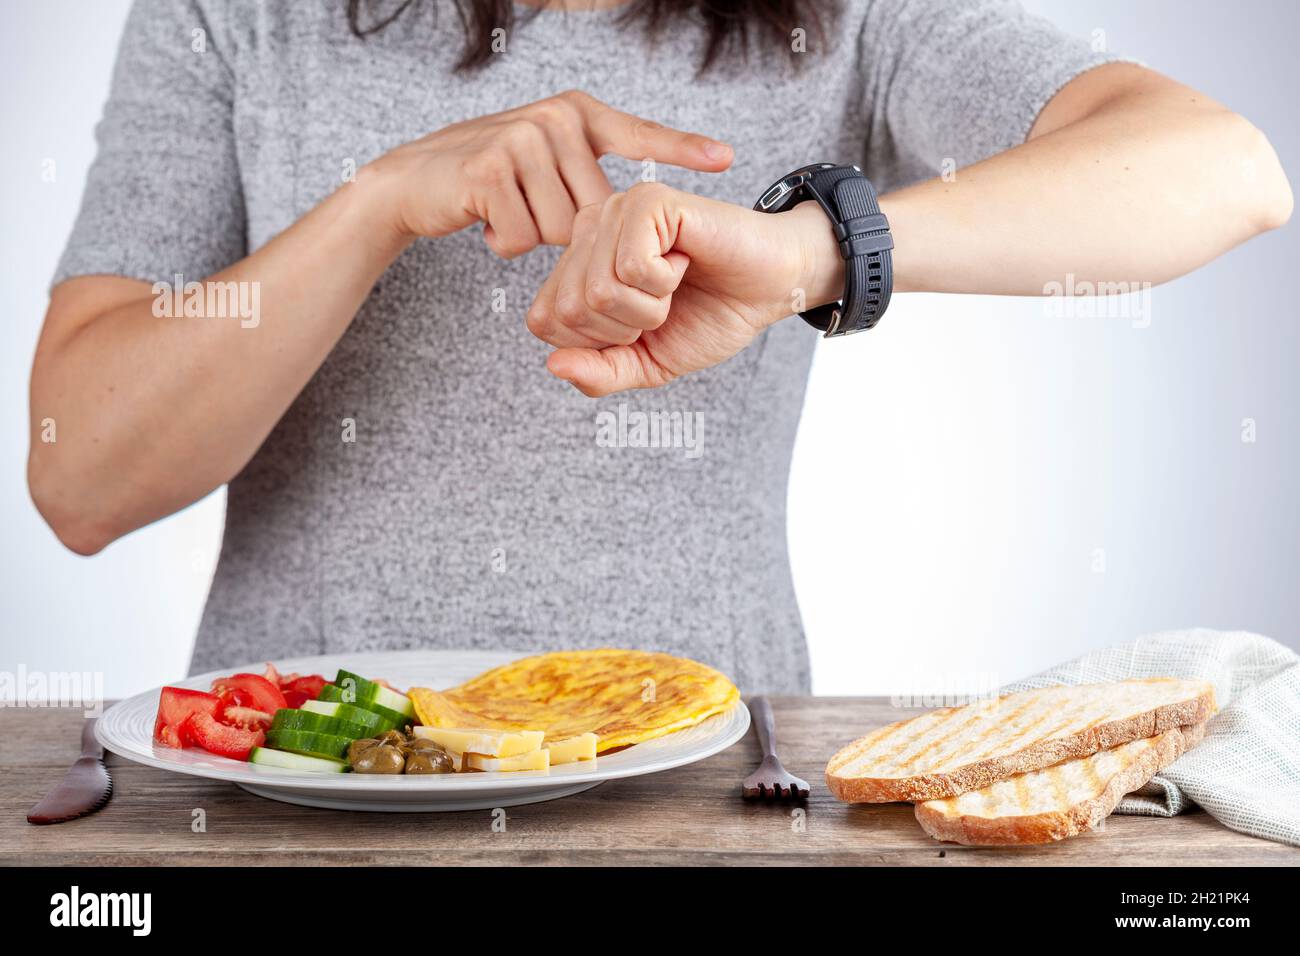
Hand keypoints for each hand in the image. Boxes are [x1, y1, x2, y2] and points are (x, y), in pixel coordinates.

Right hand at [365, 90, 732, 257]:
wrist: (414, 181)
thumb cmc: (491, 180)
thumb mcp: (545, 166)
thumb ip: (586, 180)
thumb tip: (625, 220)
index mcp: (577, 114)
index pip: (638, 135)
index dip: (681, 148)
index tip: (727, 158)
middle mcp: (554, 118)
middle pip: (594, 213)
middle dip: (563, 230)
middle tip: (525, 206)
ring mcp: (521, 139)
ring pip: (561, 232)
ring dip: (530, 236)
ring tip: (503, 208)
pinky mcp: (489, 170)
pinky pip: (523, 238)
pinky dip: (502, 241)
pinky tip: (484, 216)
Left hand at [525, 182, 843, 395]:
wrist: (770, 289)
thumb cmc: (710, 317)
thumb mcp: (647, 364)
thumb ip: (599, 373)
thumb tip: (553, 366)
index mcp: (578, 263)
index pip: (544, 321)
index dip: (598, 343)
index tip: (641, 324)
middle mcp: (588, 229)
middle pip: (569, 308)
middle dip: (625, 328)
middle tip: (663, 303)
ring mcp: (616, 210)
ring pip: (599, 289)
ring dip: (650, 306)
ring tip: (675, 282)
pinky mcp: (648, 200)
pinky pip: (631, 265)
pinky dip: (664, 282)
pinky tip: (684, 260)